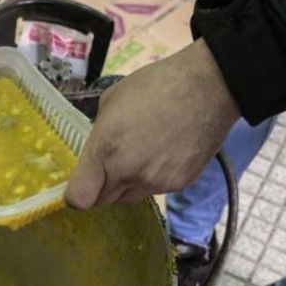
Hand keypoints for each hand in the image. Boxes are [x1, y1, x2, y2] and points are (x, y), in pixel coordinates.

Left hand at [64, 39, 240, 208]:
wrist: (209, 87)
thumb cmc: (156, 85)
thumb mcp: (111, 102)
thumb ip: (99, 135)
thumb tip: (96, 152)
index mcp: (106, 150)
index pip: (80, 198)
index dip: (76, 195)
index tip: (80, 186)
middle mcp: (128, 173)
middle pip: (103, 200)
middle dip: (102, 187)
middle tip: (112, 162)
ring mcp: (155, 182)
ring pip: (129, 197)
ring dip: (127, 184)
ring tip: (141, 154)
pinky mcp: (179, 184)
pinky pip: (155, 191)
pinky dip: (153, 179)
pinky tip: (163, 154)